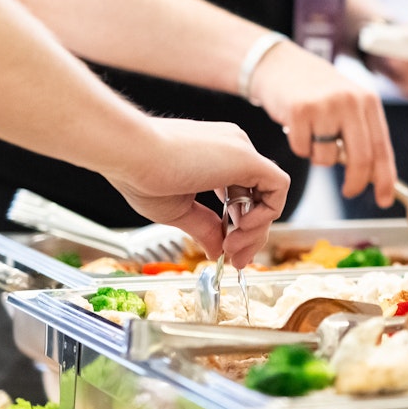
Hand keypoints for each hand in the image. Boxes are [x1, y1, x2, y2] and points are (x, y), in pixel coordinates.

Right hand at [105, 118, 289, 267]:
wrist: (129, 153)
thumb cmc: (140, 174)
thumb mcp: (179, 210)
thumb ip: (205, 228)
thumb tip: (220, 251)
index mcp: (215, 156)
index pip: (242, 195)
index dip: (239, 226)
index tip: (227, 251)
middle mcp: (233, 149)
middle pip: (258, 197)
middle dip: (250, 234)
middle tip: (237, 260)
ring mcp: (242, 150)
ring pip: (270, 194)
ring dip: (256, 229)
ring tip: (232, 247)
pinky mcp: (248, 157)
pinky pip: (278, 187)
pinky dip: (267, 213)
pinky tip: (240, 228)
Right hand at [251, 41, 396, 207]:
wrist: (282, 64)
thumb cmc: (317, 91)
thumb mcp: (348, 104)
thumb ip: (361, 134)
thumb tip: (372, 176)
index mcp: (368, 101)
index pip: (381, 147)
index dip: (384, 178)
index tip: (383, 199)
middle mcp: (350, 102)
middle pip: (360, 158)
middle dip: (355, 182)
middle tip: (349, 191)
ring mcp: (325, 106)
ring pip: (327, 158)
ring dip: (320, 157)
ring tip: (314, 134)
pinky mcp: (299, 111)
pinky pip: (303, 150)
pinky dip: (300, 147)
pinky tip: (298, 127)